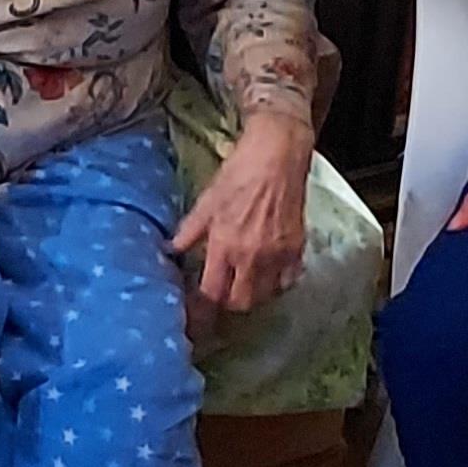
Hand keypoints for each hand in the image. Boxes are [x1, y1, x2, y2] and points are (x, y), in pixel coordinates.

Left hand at [171, 110, 313, 314]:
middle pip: (240, 302)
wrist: (278, 154)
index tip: (197, 312)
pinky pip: (288, 280)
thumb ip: (189, 230)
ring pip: (264, 295)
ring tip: (243, 284)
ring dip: (252, 295)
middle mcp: (251, 256)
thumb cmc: (238, 173)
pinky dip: (278, 283)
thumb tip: (171, 250)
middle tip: (221, 294)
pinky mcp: (297, 248)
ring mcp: (277, 255)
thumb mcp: (207, 200)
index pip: (211, 292)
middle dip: (228, 303)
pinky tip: (269, 273)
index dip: (202, 307)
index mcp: (224, 245)